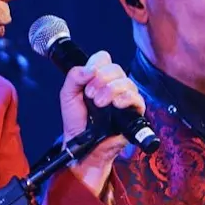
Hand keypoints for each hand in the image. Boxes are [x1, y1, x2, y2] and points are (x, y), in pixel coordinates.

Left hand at [59, 51, 144, 195]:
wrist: (81, 145)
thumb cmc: (76, 122)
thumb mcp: (68, 95)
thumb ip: (74, 77)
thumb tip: (89, 69)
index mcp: (99, 79)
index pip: (104, 59)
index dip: (96, 65)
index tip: (86, 79)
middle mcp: (114, 86)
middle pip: (115, 68)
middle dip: (100, 80)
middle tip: (90, 95)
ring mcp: (125, 98)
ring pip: (126, 82)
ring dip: (110, 90)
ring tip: (98, 104)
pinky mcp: (134, 112)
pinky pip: (136, 98)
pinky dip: (126, 98)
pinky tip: (116, 104)